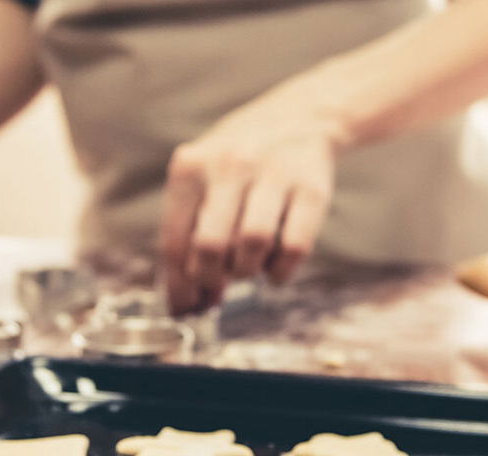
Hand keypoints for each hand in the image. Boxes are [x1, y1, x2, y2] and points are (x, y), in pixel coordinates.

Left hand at [159, 89, 343, 314]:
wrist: (300, 115)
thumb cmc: (238, 162)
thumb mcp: (203, 179)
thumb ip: (190, 233)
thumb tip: (187, 301)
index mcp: (190, 166)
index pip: (176, 241)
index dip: (179, 285)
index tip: (184, 308)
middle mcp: (230, 165)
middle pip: (211, 246)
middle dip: (212, 278)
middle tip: (219, 282)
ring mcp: (274, 173)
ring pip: (253, 245)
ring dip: (247, 271)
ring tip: (247, 266)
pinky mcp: (312, 188)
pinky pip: (294, 247)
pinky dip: (281, 271)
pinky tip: (274, 266)